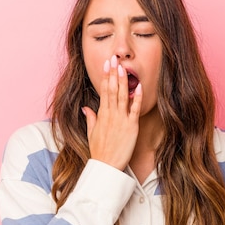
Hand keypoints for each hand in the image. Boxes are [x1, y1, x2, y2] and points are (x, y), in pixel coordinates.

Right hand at [83, 55, 142, 170]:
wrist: (106, 166)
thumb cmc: (100, 151)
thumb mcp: (91, 133)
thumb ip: (90, 118)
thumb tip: (86, 107)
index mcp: (101, 114)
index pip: (103, 91)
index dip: (106, 76)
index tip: (107, 64)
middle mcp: (111, 114)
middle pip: (112, 89)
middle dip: (113, 73)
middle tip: (114, 58)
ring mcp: (121, 120)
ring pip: (122, 96)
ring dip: (123, 81)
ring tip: (123, 67)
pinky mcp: (131, 126)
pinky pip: (134, 109)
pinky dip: (136, 97)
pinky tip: (138, 86)